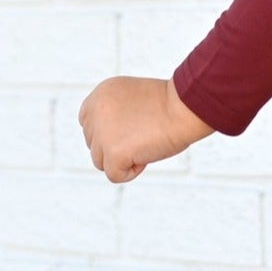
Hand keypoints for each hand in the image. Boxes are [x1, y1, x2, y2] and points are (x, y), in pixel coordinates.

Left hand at [78, 76, 213, 182]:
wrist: (184, 107)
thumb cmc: (169, 104)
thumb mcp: (132, 100)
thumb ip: (114, 114)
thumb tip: (108, 141)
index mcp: (100, 95)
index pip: (87, 124)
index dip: (110, 132)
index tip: (132, 129)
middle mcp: (95, 112)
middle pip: (94, 144)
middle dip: (117, 146)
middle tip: (144, 133)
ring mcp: (102, 133)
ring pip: (101, 161)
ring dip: (123, 159)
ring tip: (145, 144)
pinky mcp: (113, 152)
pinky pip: (114, 175)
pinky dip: (131, 172)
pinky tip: (147, 155)